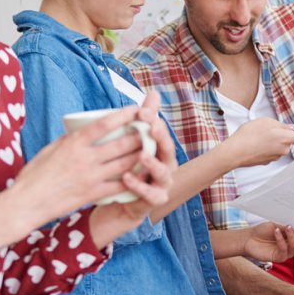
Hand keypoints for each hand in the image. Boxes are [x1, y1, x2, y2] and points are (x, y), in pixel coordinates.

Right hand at [10, 105, 152, 227]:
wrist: (26, 203)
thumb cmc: (35, 174)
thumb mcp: (51, 148)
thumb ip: (71, 139)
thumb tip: (87, 129)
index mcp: (74, 143)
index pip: (104, 124)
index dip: (123, 115)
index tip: (136, 108)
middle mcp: (85, 159)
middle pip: (121, 144)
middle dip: (140, 135)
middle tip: (151, 128)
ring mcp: (91, 177)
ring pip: (125, 163)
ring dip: (142, 155)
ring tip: (152, 148)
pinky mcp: (93, 194)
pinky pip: (120, 185)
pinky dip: (134, 178)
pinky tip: (143, 173)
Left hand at [105, 92, 179, 222]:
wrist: (124, 202)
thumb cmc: (133, 168)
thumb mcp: (137, 142)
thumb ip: (147, 119)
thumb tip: (154, 92)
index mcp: (162, 150)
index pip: (162, 132)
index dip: (155, 120)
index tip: (142, 111)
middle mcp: (167, 166)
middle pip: (168, 150)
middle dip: (161, 137)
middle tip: (152, 126)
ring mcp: (163, 184)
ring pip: (163, 173)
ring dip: (153, 163)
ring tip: (142, 155)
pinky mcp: (154, 200)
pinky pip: (150, 194)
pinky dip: (139, 187)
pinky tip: (127, 178)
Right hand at [222, 117, 293, 166]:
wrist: (234, 152)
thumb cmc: (249, 134)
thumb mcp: (265, 122)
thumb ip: (280, 125)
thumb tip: (290, 129)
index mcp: (285, 137)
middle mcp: (284, 150)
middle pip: (288, 139)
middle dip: (280, 134)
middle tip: (264, 130)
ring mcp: (276, 157)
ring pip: (278, 145)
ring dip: (271, 140)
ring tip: (256, 137)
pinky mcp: (268, 161)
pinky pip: (270, 151)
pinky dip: (264, 147)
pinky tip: (254, 144)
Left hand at [243, 216, 293, 261]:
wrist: (249, 239)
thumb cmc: (263, 231)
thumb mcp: (276, 224)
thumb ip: (286, 224)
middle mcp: (292, 244)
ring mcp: (287, 252)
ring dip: (292, 236)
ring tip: (288, 227)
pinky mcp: (279, 257)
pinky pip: (283, 249)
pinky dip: (281, 240)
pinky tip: (276, 231)